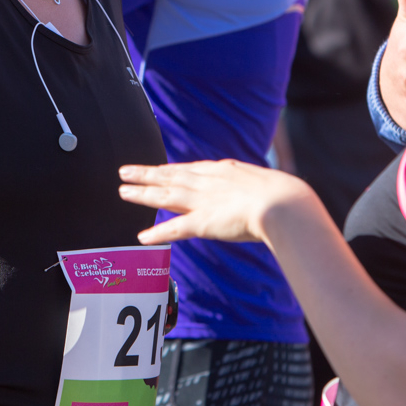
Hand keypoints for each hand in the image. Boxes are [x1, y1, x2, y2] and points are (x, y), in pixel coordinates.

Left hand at [118, 160, 316, 244]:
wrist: (283, 204)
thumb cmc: (283, 197)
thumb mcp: (265, 185)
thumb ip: (253, 190)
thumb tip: (263, 195)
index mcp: (222, 171)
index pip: (189, 169)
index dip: (169, 170)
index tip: (155, 169)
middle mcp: (207, 183)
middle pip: (169, 177)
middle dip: (146, 175)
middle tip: (124, 171)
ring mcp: (203, 202)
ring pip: (164, 196)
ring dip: (142, 194)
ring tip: (122, 191)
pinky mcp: (202, 223)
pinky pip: (174, 229)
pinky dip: (157, 233)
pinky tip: (142, 237)